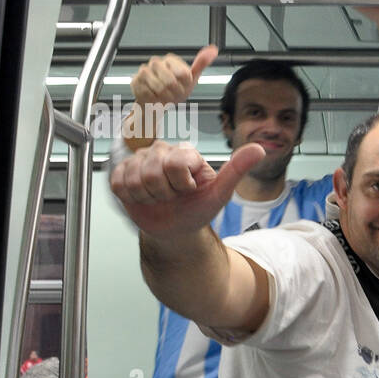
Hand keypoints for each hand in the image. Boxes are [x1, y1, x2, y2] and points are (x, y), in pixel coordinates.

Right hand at [111, 140, 265, 238]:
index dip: (181, 184)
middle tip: (173, 197)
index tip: (189, 190)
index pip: (175, 163)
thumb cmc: (198, 209)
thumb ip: (237, 169)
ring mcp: (139, 160)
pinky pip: (119, 184)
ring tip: (159, 198)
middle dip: (164, 193)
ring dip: (148, 197)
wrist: (175, 228)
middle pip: (152, 172)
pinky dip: (132, 198)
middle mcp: (161, 151)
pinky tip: (143, 198)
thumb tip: (259, 148)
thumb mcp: (220, 193)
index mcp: (185, 153)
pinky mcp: (121, 172)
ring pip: (134, 179)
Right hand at [130, 46, 217, 108]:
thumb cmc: (175, 90)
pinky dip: (154, 100)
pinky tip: (153, 97)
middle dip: (175, 93)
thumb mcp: (192, 79)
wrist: (157, 103)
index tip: (183, 87)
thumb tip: (213, 49)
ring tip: (164, 96)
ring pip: (159, 87)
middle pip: (170, 81)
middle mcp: (156, 62)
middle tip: (173, 94)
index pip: (183, 74)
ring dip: (165, 97)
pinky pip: (148, 94)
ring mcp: (144, 70)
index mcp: (171, 60)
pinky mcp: (135, 81)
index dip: (185, 85)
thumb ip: (201, 64)